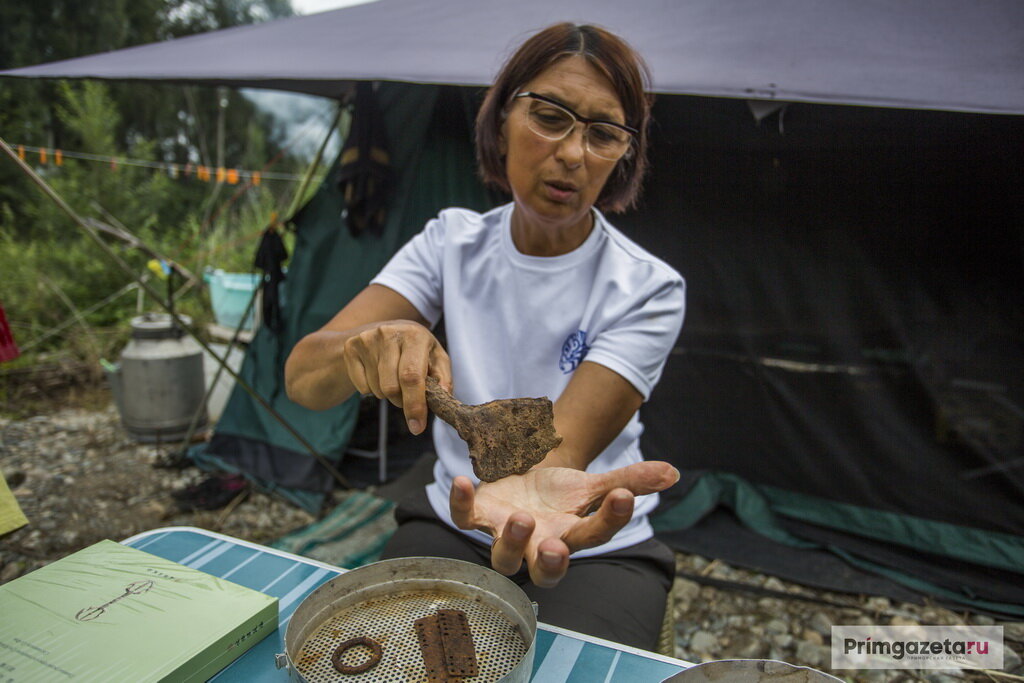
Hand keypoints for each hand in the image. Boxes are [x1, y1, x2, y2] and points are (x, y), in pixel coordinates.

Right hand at [342, 320, 450, 433]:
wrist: (382, 328)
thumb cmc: (415, 349)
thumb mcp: (435, 357)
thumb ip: (443, 378)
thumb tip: (442, 398)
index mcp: (414, 335)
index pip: (411, 376)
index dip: (414, 404)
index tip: (417, 426)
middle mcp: (389, 334)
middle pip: (391, 387)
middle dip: (401, 402)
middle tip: (407, 396)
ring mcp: (367, 339)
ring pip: (377, 389)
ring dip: (388, 395)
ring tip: (393, 379)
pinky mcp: (351, 347)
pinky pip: (362, 387)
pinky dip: (372, 390)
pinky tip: (377, 374)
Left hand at [449, 461, 679, 586]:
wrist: (523, 481)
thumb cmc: (559, 494)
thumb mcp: (593, 484)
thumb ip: (630, 481)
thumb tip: (672, 472)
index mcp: (572, 537)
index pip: (596, 534)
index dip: (611, 518)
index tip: (622, 496)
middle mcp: (539, 545)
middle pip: (544, 571)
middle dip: (551, 564)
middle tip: (556, 547)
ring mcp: (506, 533)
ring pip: (504, 556)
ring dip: (511, 541)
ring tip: (520, 519)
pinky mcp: (479, 515)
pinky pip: (463, 517)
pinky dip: (460, 502)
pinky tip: (462, 481)